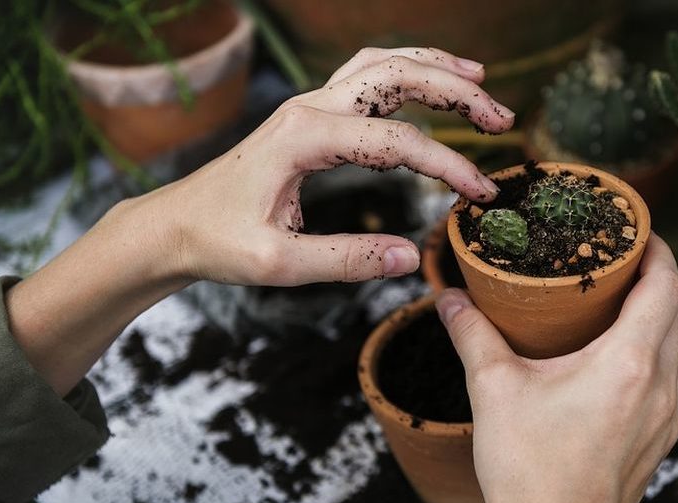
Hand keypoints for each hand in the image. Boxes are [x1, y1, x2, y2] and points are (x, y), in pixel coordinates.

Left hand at [6, 47, 513, 395]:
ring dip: (435, 68)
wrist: (175, 224)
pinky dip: (407, 71)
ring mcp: (310, 105)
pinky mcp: (311, 115)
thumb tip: (410, 257)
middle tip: (501, 119)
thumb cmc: (219, 242)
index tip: (481, 194)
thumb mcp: (280, 264)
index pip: (397, 142)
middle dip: (456, 91)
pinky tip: (432, 81)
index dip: (448, 165)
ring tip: (481, 82)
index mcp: (304, 138)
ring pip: (383, 64)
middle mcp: (309, 107)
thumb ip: (347, 260)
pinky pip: (367, 76)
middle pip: (397, 76)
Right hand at [436, 234, 677, 502]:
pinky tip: (619, 361)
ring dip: (662, 317)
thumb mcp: (493, 390)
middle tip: (624, 262)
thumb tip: (450, 299)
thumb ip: (472, 335)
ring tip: (621, 305)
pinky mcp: (659, 443)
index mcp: (629, 363)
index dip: (659, 250)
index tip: (638, 232)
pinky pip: (673, 382)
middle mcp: (660, 388)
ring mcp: (666, 420)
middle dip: (661, 278)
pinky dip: (658, 355)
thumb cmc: (528, 472)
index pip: (666, 285)